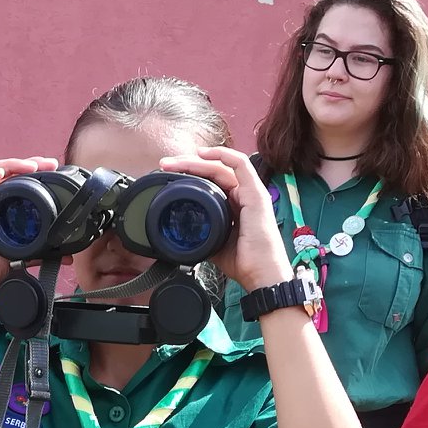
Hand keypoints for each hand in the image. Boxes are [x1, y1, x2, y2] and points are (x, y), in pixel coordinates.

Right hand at [0, 158, 57, 311]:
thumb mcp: (13, 258)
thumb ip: (35, 252)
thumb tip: (62, 255)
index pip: (13, 182)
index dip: (32, 174)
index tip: (52, 171)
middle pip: (3, 172)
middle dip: (26, 164)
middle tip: (47, 164)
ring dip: (9, 164)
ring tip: (29, 166)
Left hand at [160, 147, 291, 291]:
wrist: (260, 274)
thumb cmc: (244, 262)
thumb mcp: (213, 245)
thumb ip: (202, 233)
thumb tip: (183, 233)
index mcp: (235, 205)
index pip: (212, 182)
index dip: (190, 175)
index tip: (169, 176)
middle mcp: (244, 196)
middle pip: (214, 171)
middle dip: (188, 164)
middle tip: (166, 165)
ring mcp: (251, 193)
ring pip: (222, 166)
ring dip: (197, 160)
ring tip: (176, 161)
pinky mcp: (256, 194)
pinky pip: (240, 165)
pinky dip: (222, 154)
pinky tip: (203, 153)